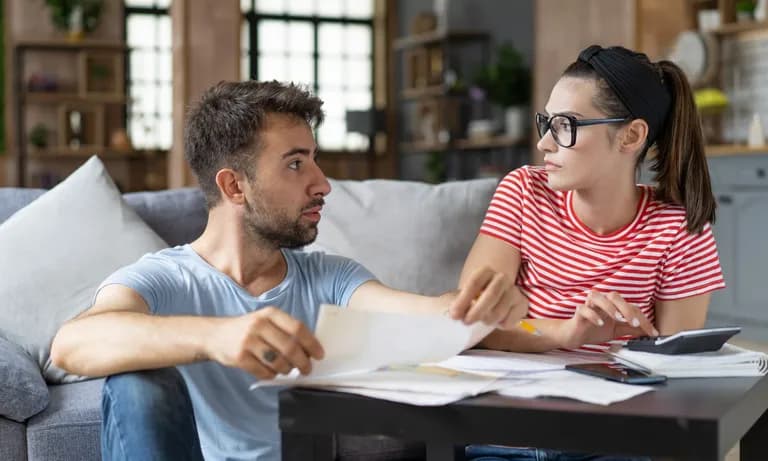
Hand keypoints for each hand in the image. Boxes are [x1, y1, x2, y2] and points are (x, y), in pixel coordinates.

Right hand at [206, 307, 323, 379]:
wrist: (215, 335)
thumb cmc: (247, 330)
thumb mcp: (265, 321)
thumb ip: (284, 331)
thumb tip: (309, 349)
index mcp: (270, 313)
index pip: (297, 328)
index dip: (311, 343)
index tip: (319, 354)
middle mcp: (259, 325)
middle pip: (290, 347)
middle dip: (303, 362)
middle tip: (307, 369)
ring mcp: (248, 341)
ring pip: (278, 362)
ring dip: (287, 370)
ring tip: (288, 370)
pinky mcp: (239, 357)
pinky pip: (263, 372)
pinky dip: (272, 375)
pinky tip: (272, 373)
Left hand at [448, 267, 526, 327]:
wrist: (500, 296)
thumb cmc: (479, 296)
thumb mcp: (468, 295)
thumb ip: (460, 302)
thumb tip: (454, 314)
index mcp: (485, 271)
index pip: (474, 282)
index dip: (463, 300)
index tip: (454, 314)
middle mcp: (501, 278)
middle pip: (491, 294)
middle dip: (477, 311)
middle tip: (466, 322)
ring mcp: (514, 291)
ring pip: (500, 310)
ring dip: (488, 320)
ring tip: (482, 321)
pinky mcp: (522, 304)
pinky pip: (510, 319)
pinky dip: (500, 325)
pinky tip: (497, 322)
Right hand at [558, 290, 658, 348]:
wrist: (574, 336)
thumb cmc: (593, 330)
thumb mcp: (617, 331)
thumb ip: (631, 329)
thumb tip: (648, 331)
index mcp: (612, 305)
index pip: (631, 307)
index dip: (643, 320)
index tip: (652, 333)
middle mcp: (601, 302)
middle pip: (614, 296)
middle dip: (626, 309)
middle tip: (635, 323)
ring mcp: (589, 306)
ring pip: (597, 297)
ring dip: (609, 306)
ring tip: (617, 318)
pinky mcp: (578, 313)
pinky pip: (583, 309)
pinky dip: (593, 315)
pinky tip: (599, 323)